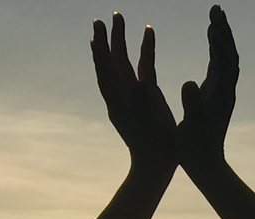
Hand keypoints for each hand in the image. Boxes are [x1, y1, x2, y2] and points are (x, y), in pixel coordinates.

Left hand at [92, 13, 176, 172]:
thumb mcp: (149, 126)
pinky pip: (144, 67)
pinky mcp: (148, 95)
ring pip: (124, 62)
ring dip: (121, 41)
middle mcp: (122, 94)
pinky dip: (145, 50)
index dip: (102, 48)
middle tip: (106, 16)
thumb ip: (143, 105)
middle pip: (111, 61)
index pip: (106, 69)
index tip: (98, 28)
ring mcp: (134, 94)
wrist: (156, 165)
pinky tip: (148, 33)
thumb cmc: (154, 148)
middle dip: (108, 38)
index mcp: (119, 100)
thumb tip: (138, 85)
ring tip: (118, 20)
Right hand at [178, 5, 238, 178]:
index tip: (213, 24)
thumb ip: (192, 104)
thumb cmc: (195, 148)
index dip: (221, 43)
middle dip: (224, 31)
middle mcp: (226, 90)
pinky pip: (220, 65)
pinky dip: (216, 48)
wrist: (205, 165)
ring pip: (226, 57)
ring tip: (215, 16)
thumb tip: (189, 83)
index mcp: (221, 95)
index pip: (226, 62)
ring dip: (222, 36)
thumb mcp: (191, 126)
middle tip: (217, 8)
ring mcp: (222, 91)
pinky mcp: (216, 94)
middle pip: (230, 54)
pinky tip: (211, 39)